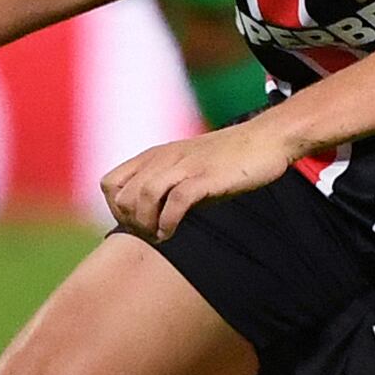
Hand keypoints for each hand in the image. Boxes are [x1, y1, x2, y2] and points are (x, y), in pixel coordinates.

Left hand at [100, 110, 297, 242]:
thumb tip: (143, 219)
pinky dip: (168, 222)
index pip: (109, 184)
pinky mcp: (206, 176)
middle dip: (131, 222)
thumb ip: (164, 186)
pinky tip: (172, 232)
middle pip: (123, 196)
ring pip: (143, 197)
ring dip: (147, 225)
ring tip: (160, 235)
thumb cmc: (226, 161)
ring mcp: (185, 166)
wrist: (265, 140)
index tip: (137, 223)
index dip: (115, 209)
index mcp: (155, 156)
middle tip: (151, 233)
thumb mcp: (186, 169)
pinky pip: (175, 200)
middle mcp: (164, 158)